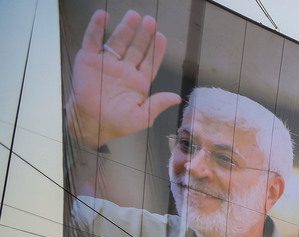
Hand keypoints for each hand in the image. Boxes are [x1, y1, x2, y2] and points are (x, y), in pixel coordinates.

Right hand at [67, 10, 178, 149]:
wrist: (90, 124)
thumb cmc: (117, 123)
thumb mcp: (142, 117)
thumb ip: (158, 104)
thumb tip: (177, 97)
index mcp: (138, 82)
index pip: (150, 62)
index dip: (156, 50)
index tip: (162, 37)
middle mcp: (124, 70)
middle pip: (136, 48)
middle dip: (143, 35)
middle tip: (150, 21)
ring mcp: (107, 63)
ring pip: (118, 41)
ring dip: (125, 28)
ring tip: (133, 16)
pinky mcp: (88, 59)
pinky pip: (92, 40)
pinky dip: (96, 27)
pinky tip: (102, 16)